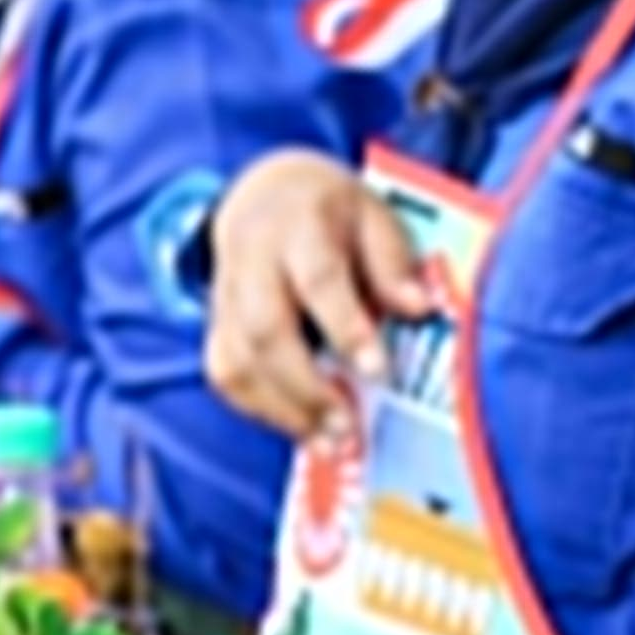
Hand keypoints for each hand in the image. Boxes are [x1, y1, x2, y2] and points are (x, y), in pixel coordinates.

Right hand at [202, 150, 432, 444]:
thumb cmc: (331, 212)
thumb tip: (417, 307)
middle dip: (307, 386)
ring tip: (329, 442)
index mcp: (299, 226)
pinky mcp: (217, 322)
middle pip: (265, 329)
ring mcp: (227, 294)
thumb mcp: (373, 215)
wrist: (264, 192)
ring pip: (237, 359)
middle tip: (349, 425)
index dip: (345, 326)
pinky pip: (224, 371)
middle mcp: (253, 261)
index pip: (318, 279)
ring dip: (283, 409)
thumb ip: (392, 262)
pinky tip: (300, 428)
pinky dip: (258, 408)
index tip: (378, 370)